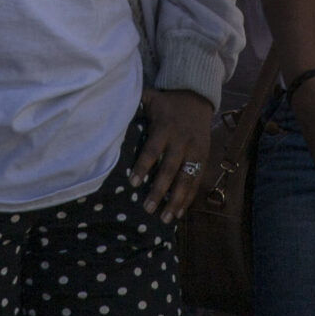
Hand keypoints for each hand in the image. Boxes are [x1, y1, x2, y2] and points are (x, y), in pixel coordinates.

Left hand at [131, 89, 214, 221]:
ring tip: (166, 219)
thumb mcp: (150, 98)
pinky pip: (196, 181)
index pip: (153, 149)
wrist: (197, 97)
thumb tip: (111, 107)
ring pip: (186, 179)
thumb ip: (134, 103)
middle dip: (160, 190)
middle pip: (170, 169)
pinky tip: (179, 213)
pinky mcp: (203, 158)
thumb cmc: (166, 102)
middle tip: (148, 209)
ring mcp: (195, 151)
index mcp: (165, 127)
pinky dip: (189, 197)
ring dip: (176, 200)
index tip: (134, 183)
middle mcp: (182, 141)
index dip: (143, 166)